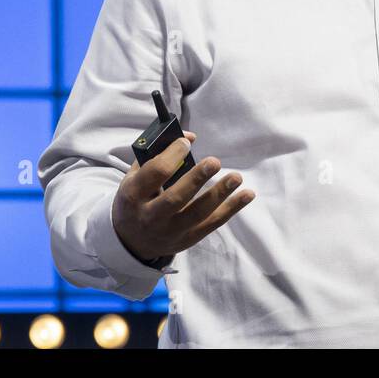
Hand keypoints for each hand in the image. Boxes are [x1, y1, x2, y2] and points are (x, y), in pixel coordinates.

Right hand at [112, 130, 255, 261]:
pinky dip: (231, 209)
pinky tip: (247, 194)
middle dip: (196, 179)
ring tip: (236, 177)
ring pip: (197, 214)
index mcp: (134, 195)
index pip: (154, 174)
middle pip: (175, 198)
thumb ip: (158, 154)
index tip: (186, 143)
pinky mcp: (188, 239)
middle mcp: (150, 216)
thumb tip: (190, 137)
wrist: (131, 240)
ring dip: (219, 195)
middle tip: (214, 162)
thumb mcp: (136, 175)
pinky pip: (212, 224)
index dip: (171, 156)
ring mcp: (170, 231)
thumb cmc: (136, 198)